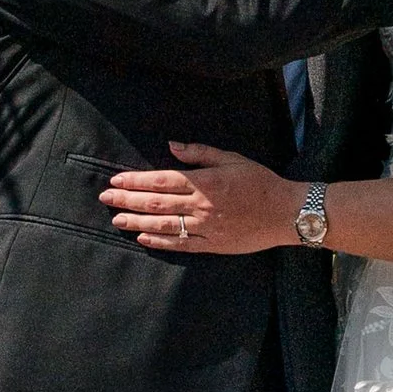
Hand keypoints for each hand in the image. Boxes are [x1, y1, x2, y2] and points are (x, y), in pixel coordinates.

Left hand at [101, 144, 296, 255]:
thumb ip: (200, 153)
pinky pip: (182, 245)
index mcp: (205, 181)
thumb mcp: (232, 158)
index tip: (116, 181)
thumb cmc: (260, 182)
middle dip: (128, 200)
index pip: (162, 181)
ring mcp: (207, 227)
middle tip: (106, 199)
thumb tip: (172, 146)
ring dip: (137, 222)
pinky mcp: (214, 245)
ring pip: (164, 225)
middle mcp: (202, 205)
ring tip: (117, 219)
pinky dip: (160, 242)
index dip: (136, 181)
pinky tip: (143, 238)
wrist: (286, 212)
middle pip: (156, 203)